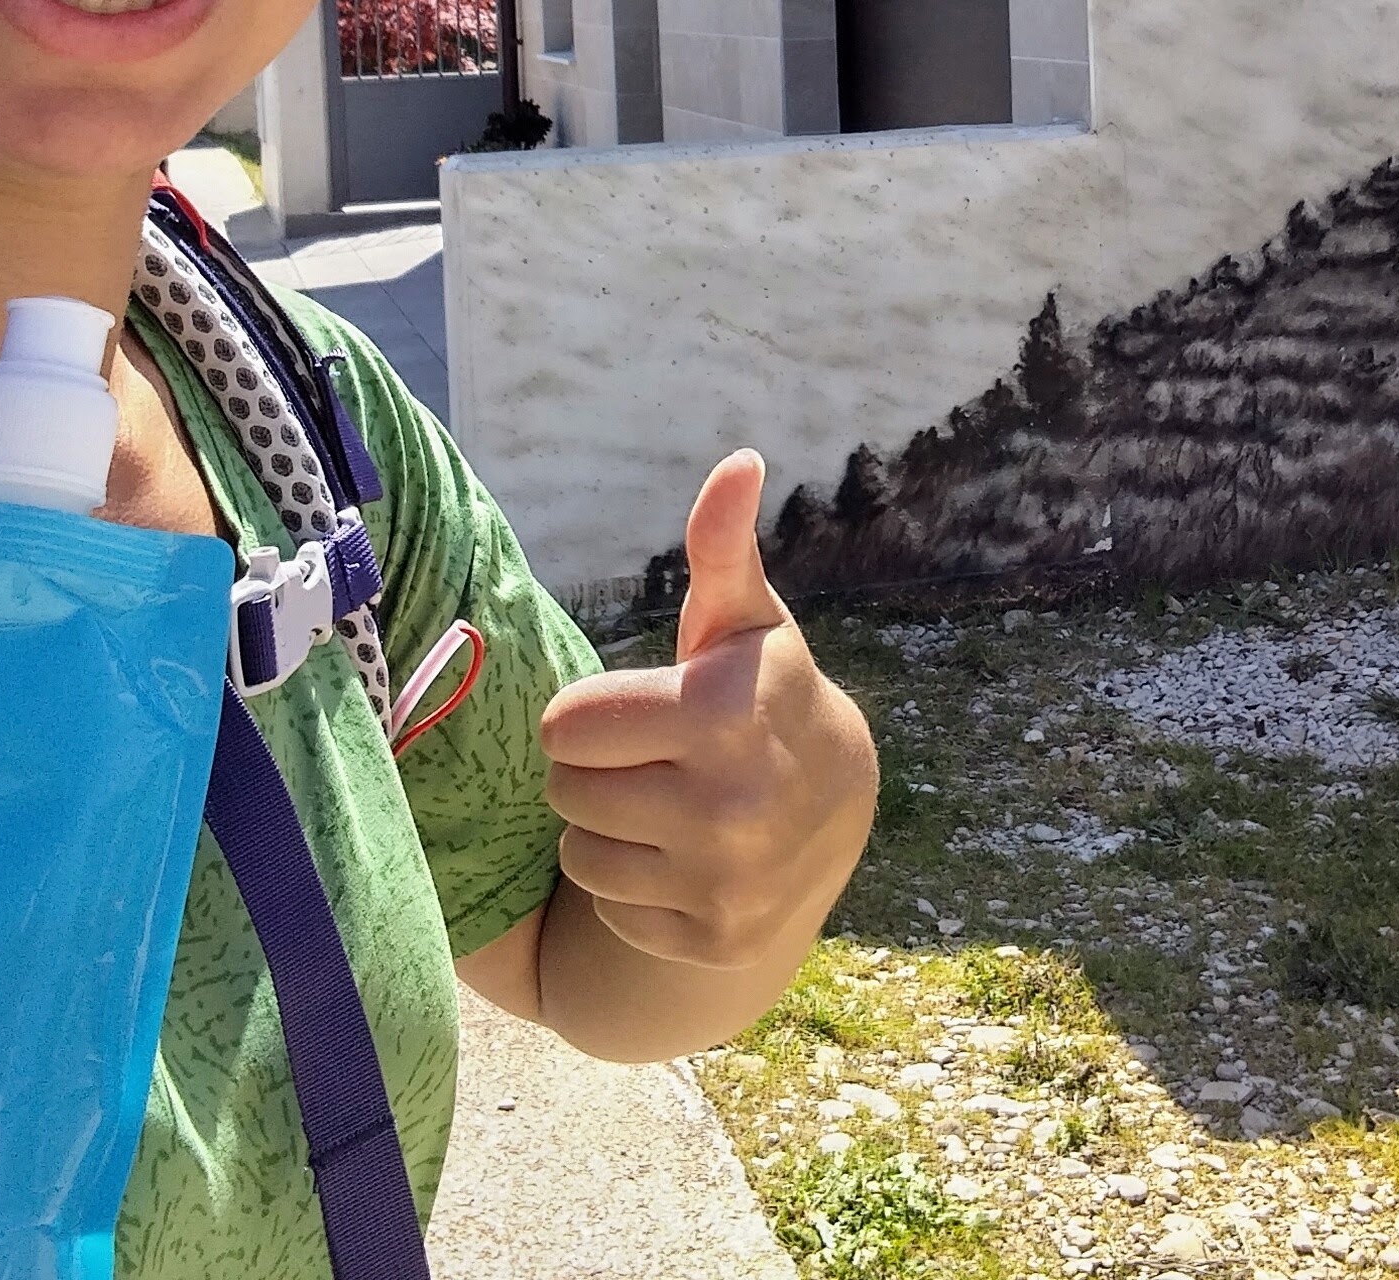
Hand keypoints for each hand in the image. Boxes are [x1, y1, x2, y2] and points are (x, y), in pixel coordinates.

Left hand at [538, 451, 877, 967]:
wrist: (834, 808)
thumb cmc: (762, 692)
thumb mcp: (742, 620)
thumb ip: (721, 547)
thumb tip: (738, 461)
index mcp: (724, 715)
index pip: (566, 724)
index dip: (590, 713)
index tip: (636, 711)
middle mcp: (730, 806)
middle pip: (565, 788)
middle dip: (593, 768)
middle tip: (647, 758)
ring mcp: (726, 880)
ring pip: (580, 852)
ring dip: (606, 829)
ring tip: (662, 805)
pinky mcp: (713, 936)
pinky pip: (612, 907)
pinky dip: (633, 886)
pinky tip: (680, 858)